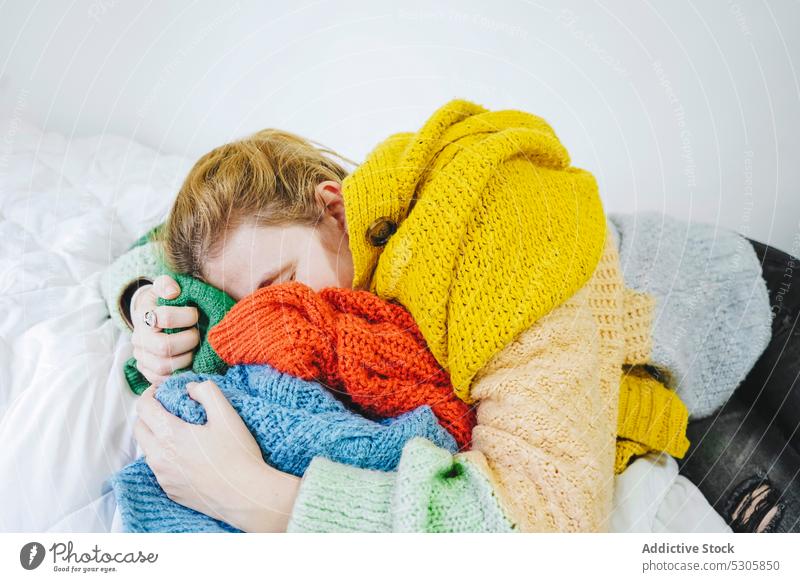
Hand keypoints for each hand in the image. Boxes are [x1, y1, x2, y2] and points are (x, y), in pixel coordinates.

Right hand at [130, 275, 199, 384]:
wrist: (156, 319)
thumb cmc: (167, 303)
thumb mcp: (165, 288)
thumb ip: (167, 284)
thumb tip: (173, 292)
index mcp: (144, 316)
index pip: (164, 317)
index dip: (186, 316)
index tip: (195, 313)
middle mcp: (139, 340)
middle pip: (165, 347)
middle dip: (189, 340)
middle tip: (197, 334)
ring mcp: (143, 359)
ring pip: (165, 367)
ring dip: (187, 358)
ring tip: (195, 348)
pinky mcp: (150, 374)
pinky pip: (164, 381)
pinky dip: (181, 373)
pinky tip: (191, 362)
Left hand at [134, 381, 299, 531]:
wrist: (246, 495)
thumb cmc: (238, 454)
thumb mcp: (227, 414)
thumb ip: (206, 392)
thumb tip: (190, 388)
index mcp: (170, 435)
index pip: (144, 408)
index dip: (150, 394)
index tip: (161, 389)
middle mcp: (160, 458)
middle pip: (139, 429)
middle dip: (148, 414)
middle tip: (167, 408)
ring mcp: (164, 478)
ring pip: (148, 450)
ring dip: (155, 436)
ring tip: (178, 431)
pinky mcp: (171, 491)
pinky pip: (159, 469)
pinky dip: (165, 457)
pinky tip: (187, 455)